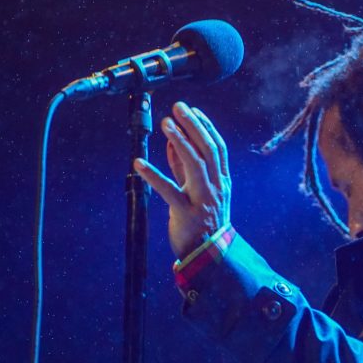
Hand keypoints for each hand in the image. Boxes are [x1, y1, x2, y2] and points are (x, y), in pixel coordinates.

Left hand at [132, 101, 231, 259]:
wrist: (209, 254)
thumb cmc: (202, 219)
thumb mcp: (197, 190)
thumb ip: (185, 166)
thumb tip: (174, 140)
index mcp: (222, 181)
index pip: (218, 147)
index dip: (206, 126)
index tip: (192, 110)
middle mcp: (216, 187)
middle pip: (208, 150)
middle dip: (193, 126)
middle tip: (178, 108)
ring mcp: (203, 200)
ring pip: (196, 165)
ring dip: (181, 141)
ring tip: (166, 124)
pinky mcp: (186, 214)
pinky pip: (169, 191)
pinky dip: (154, 176)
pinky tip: (139, 163)